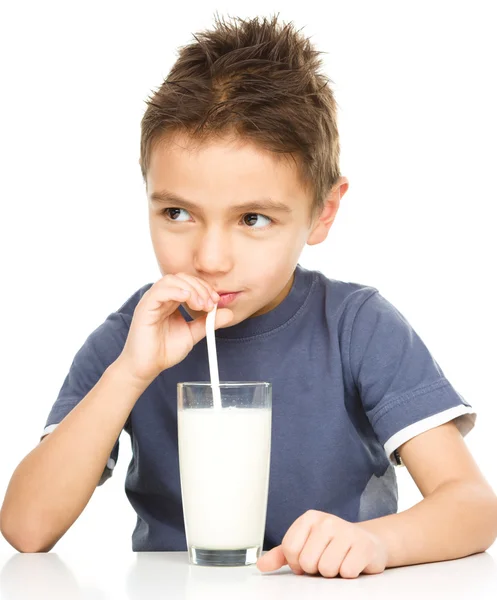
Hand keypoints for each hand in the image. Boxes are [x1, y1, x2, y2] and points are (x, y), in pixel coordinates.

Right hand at [118, 273, 233, 384]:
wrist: (148, 367)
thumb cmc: (164, 351)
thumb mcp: (192, 334)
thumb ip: (208, 322)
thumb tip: (229, 313)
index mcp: (170, 301)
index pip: (188, 283)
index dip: (204, 288)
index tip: (216, 301)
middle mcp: (160, 298)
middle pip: (181, 278)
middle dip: (200, 287)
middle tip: (211, 303)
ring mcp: (151, 302)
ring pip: (170, 280)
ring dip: (190, 289)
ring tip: (200, 304)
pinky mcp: (145, 308)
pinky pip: (159, 291)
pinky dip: (176, 291)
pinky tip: (187, 298)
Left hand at [257, 510, 387, 578]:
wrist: (367, 543)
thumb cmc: (332, 545)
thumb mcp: (305, 546)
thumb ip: (282, 555)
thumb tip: (261, 564)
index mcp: (309, 518)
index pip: (290, 549)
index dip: (298, 562)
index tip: (308, 558)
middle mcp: (327, 520)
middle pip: (307, 561)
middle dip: (316, 569)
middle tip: (326, 559)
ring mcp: (346, 531)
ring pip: (326, 569)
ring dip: (333, 573)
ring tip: (339, 561)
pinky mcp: (363, 545)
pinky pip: (346, 572)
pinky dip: (348, 573)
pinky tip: (352, 562)